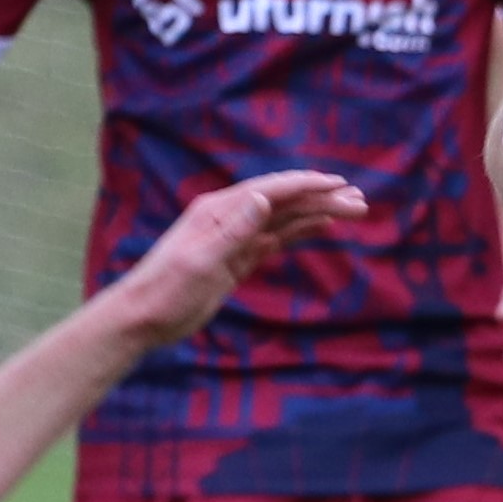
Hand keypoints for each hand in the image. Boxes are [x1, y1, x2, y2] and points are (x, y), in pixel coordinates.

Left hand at [97, 170, 365, 348]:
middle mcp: (228, 216)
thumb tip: (264, 197)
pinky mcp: (236, 259)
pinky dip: (299, 232)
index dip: (307, 185)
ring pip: (283, 219)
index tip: (341, 184)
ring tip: (352, 212)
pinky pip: (275, 239)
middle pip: (283, 201)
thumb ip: (235, 230)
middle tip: (360, 202)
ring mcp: (233, 237)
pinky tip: (320, 228)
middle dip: (321, 198)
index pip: (272, 190)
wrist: (142, 317)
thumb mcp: (202, 261)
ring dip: (316, 213)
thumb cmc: (167, 291)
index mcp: (219, 210)